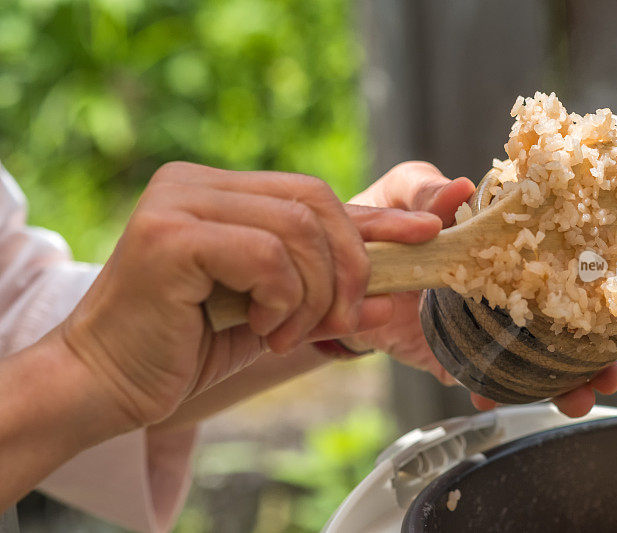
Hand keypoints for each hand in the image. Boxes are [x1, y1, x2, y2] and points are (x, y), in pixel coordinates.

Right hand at [58, 162, 442, 428]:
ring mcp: (180, 202)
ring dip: (312, 295)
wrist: (104, 383)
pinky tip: (262, 329)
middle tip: (337, 319)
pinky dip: (282, 300)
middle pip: (317, 202)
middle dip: (346, 267)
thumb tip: (388, 298)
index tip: (425, 233)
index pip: (315, 194)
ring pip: (299, 229)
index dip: (375, 218)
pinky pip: (267, 255)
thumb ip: (322, 298)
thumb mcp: (271, 316)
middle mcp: (197, 183)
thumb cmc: (184, 347)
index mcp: (219, 191)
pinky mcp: (170, 235)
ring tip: (285, 333)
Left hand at [342, 161, 616, 416]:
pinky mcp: (456, 353)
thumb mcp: (404, 192)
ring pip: (538, 360)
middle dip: (596, 356)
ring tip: (573, 400)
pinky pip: (483, 379)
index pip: (569, 267)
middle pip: (568, 324)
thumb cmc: (387, 218)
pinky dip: (492, 392)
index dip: (601, 290)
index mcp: (512, 246)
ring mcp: (487, 325)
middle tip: (609, 376)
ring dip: (561, 384)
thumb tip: (459, 188)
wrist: (346, 266)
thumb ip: (426, 190)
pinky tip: (491, 398)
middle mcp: (510, 287)